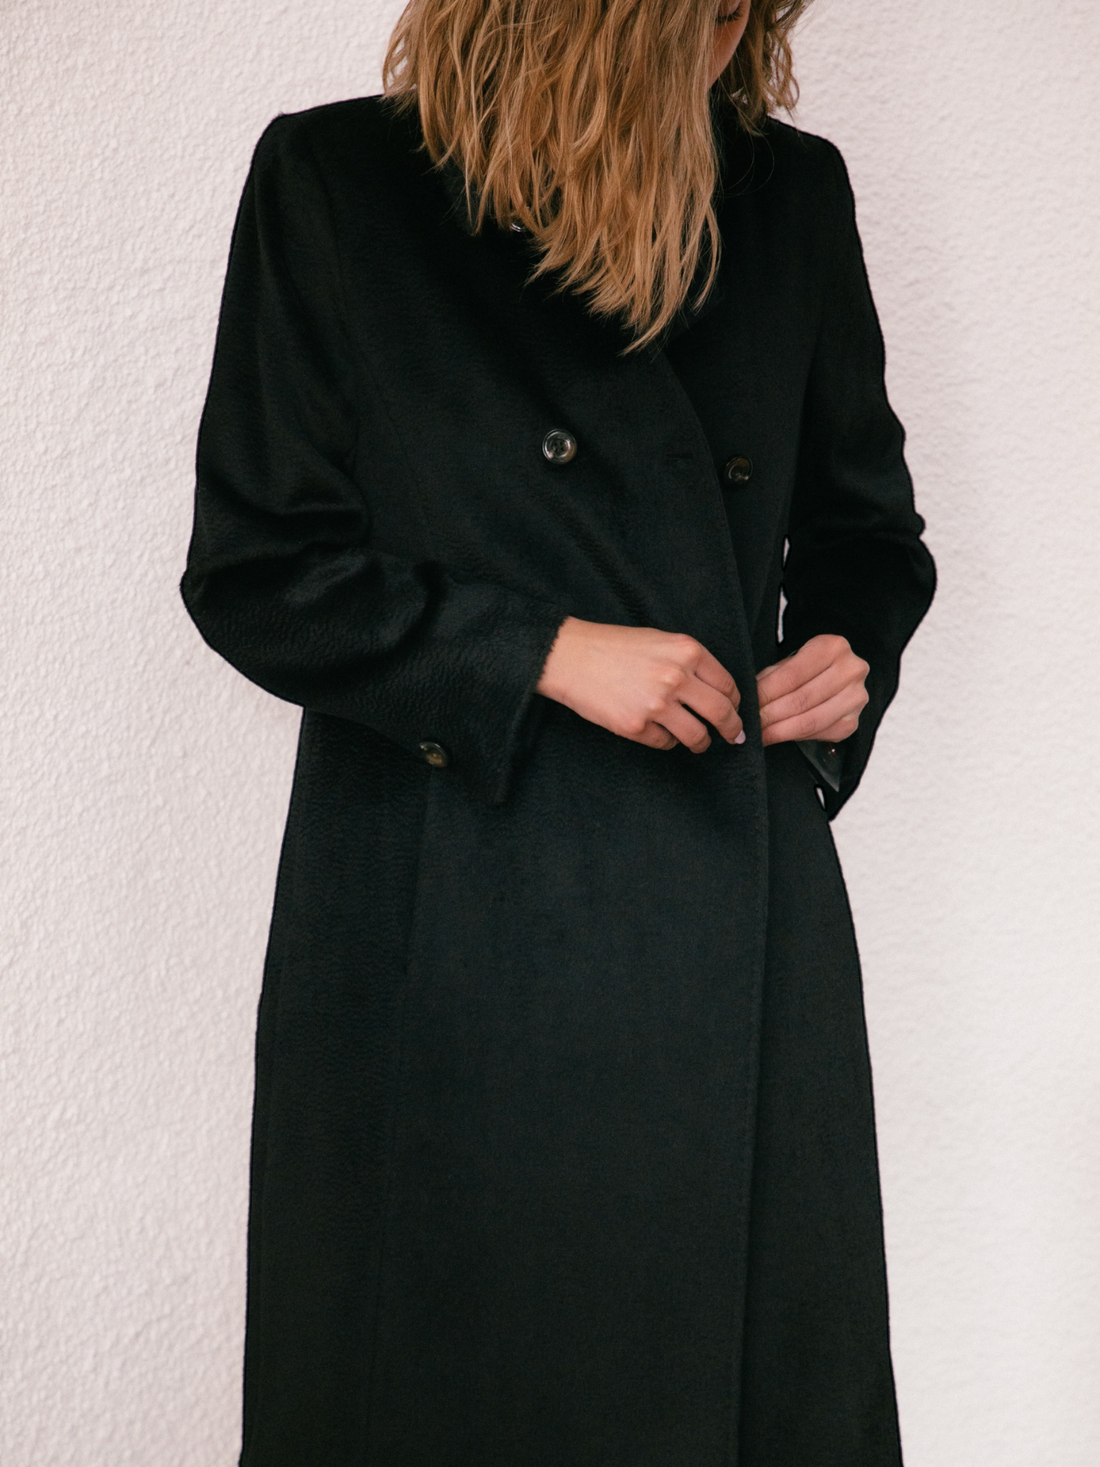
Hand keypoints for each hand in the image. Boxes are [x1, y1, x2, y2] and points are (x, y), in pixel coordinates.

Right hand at [537, 617, 743, 752]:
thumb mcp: (660, 640)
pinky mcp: (636, 726)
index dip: (735, 703)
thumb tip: (716, 691)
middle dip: (731, 729)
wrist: (571, 657)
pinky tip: (659, 731)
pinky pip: (666, 743)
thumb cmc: (613, 646)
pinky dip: (667, 741)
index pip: (727, 685)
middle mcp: (676, 677)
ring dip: (701, 742)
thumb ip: (689, 662)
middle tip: (733, 736)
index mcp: (687, 651)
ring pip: (697, 735)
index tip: (734, 711)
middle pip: (721, 713)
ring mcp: (656, 704)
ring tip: (698, 742)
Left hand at [756, 635, 868, 746]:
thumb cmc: (807, 668)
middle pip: (802, 700)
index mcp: (833, 647)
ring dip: (780, 730)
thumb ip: (772, 678)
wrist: (835, 676)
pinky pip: (819, 734)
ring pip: (810, 721)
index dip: (766, 693)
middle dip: (770, 715)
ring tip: (760, 734)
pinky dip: (795, 737)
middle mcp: (851, 671)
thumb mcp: (789, 663)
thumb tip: (749, 701)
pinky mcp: (853, 722)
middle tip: (750, 724)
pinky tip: (779, 736)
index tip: (746, 706)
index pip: (792, 676)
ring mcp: (856, 698)